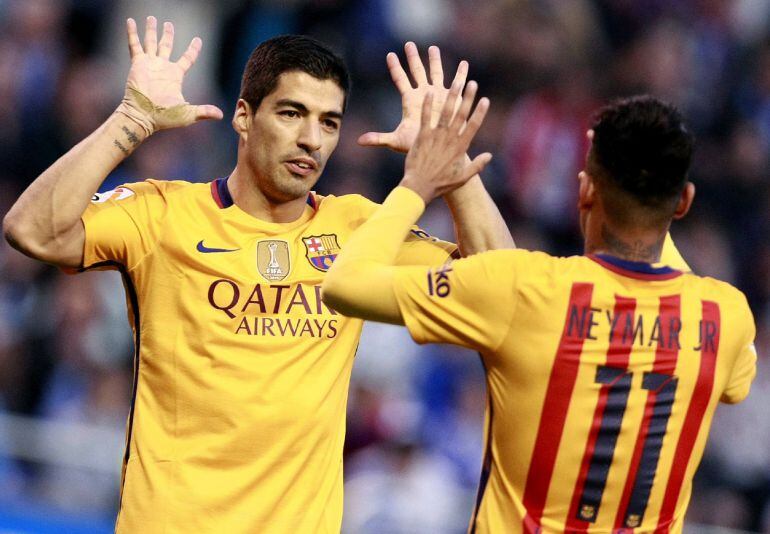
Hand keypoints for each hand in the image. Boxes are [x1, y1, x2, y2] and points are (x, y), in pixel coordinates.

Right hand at [116, 16, 222, 135]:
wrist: (144, 116)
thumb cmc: (165, 117)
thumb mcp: (188, 113)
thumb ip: (204, 111)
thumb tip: (221, 115)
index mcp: (175, 76)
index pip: (187, 58)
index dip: (193, 49)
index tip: (198, 40)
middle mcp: (163, 67)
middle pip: (166, 46)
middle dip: (168, 35)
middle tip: (168, 24)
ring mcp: (150, 64)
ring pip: (151, 42)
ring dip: (151, 30)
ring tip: (151, 18)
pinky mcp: (138, 63)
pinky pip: (135, 45)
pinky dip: (132, 33)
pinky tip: (131, 21)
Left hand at [358, 43, 468, 152]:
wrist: (435, 150)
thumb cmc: (416, 145)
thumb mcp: (396, 141)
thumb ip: (378, 139)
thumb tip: (359, 141)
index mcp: (410, 100)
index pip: (400, 80)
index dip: (395, 68)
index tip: (390, 55)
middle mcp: (423, 94)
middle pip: (417, 71)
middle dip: (413, 58)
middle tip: (409, 44)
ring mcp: (437, 95)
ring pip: (436, 73)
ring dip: (435, 61)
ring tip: (433, 48)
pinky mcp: (451, 100)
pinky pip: (457, 84)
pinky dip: (461, 75)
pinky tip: (464, 64)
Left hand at [401, 80, 491, 203]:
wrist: (419, 187)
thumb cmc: (440, 184)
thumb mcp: (462, 178)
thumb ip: (477, 166)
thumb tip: (490, 155)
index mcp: (460, 148)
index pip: (473, 126)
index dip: (480, 112)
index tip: (485, 100)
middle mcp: (449, 140)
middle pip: (461, 115)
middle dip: (467, 98)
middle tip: (473, 83)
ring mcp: (436, 137)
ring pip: (445, 113)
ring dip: (451, 97)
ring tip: (456, 83)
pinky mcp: (422, 137)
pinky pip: (425, 118)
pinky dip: (428, 105)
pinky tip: (430, 93)